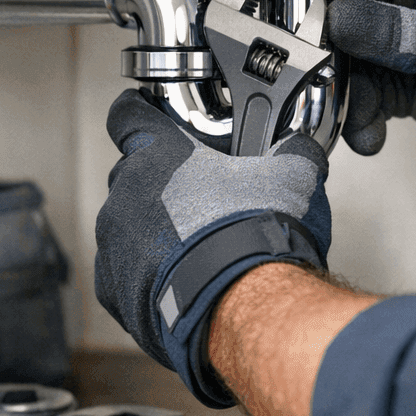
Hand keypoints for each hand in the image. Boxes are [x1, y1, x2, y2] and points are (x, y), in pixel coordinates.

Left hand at [95, 90, 330, 406]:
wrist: (241, 304)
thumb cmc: (256, 236)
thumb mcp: (292, 177)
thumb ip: (293, 149)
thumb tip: (301, 145)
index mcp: (160, 155)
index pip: (128, 114)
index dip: (139, 111)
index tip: (147, 115)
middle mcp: (126, 194)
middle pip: (132, 174)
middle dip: (160, 181)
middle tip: (200, 195)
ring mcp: (114, 244)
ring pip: (126, 225)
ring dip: (153, 230)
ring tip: (196, 245)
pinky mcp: (114, 289)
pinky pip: (124, 272)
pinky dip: (146, 273)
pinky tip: (182, 278)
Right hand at [326, 0, 415, 205]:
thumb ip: (390, 32)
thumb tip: (336, 18)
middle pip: (360, 0)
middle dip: (335, 34)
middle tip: (315, 60)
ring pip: (366, 52)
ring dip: (351, 84)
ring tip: (350, 114)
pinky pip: (382, 91)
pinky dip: (369, 112)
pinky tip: (370, 134)